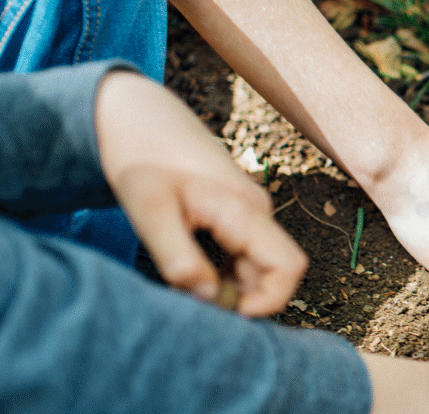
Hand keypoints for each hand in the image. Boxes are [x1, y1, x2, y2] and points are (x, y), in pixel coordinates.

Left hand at [95, 70, 305, 316]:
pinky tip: (187, 264)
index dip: (269, 300)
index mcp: (243, 211)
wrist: (137, 117)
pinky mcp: (237, 212)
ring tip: (183, 281)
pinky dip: (223, 270)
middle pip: (275, 271)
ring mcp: (249, 211)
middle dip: (243, 297)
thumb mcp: (149, 212)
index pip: (289, 266)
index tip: (227, 314)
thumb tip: (210, 298)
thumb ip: (180, 259)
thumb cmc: (140, 159)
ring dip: (230, 285)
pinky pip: (244, 253)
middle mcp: (257, 212)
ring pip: (258, 264)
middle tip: (192, 300)